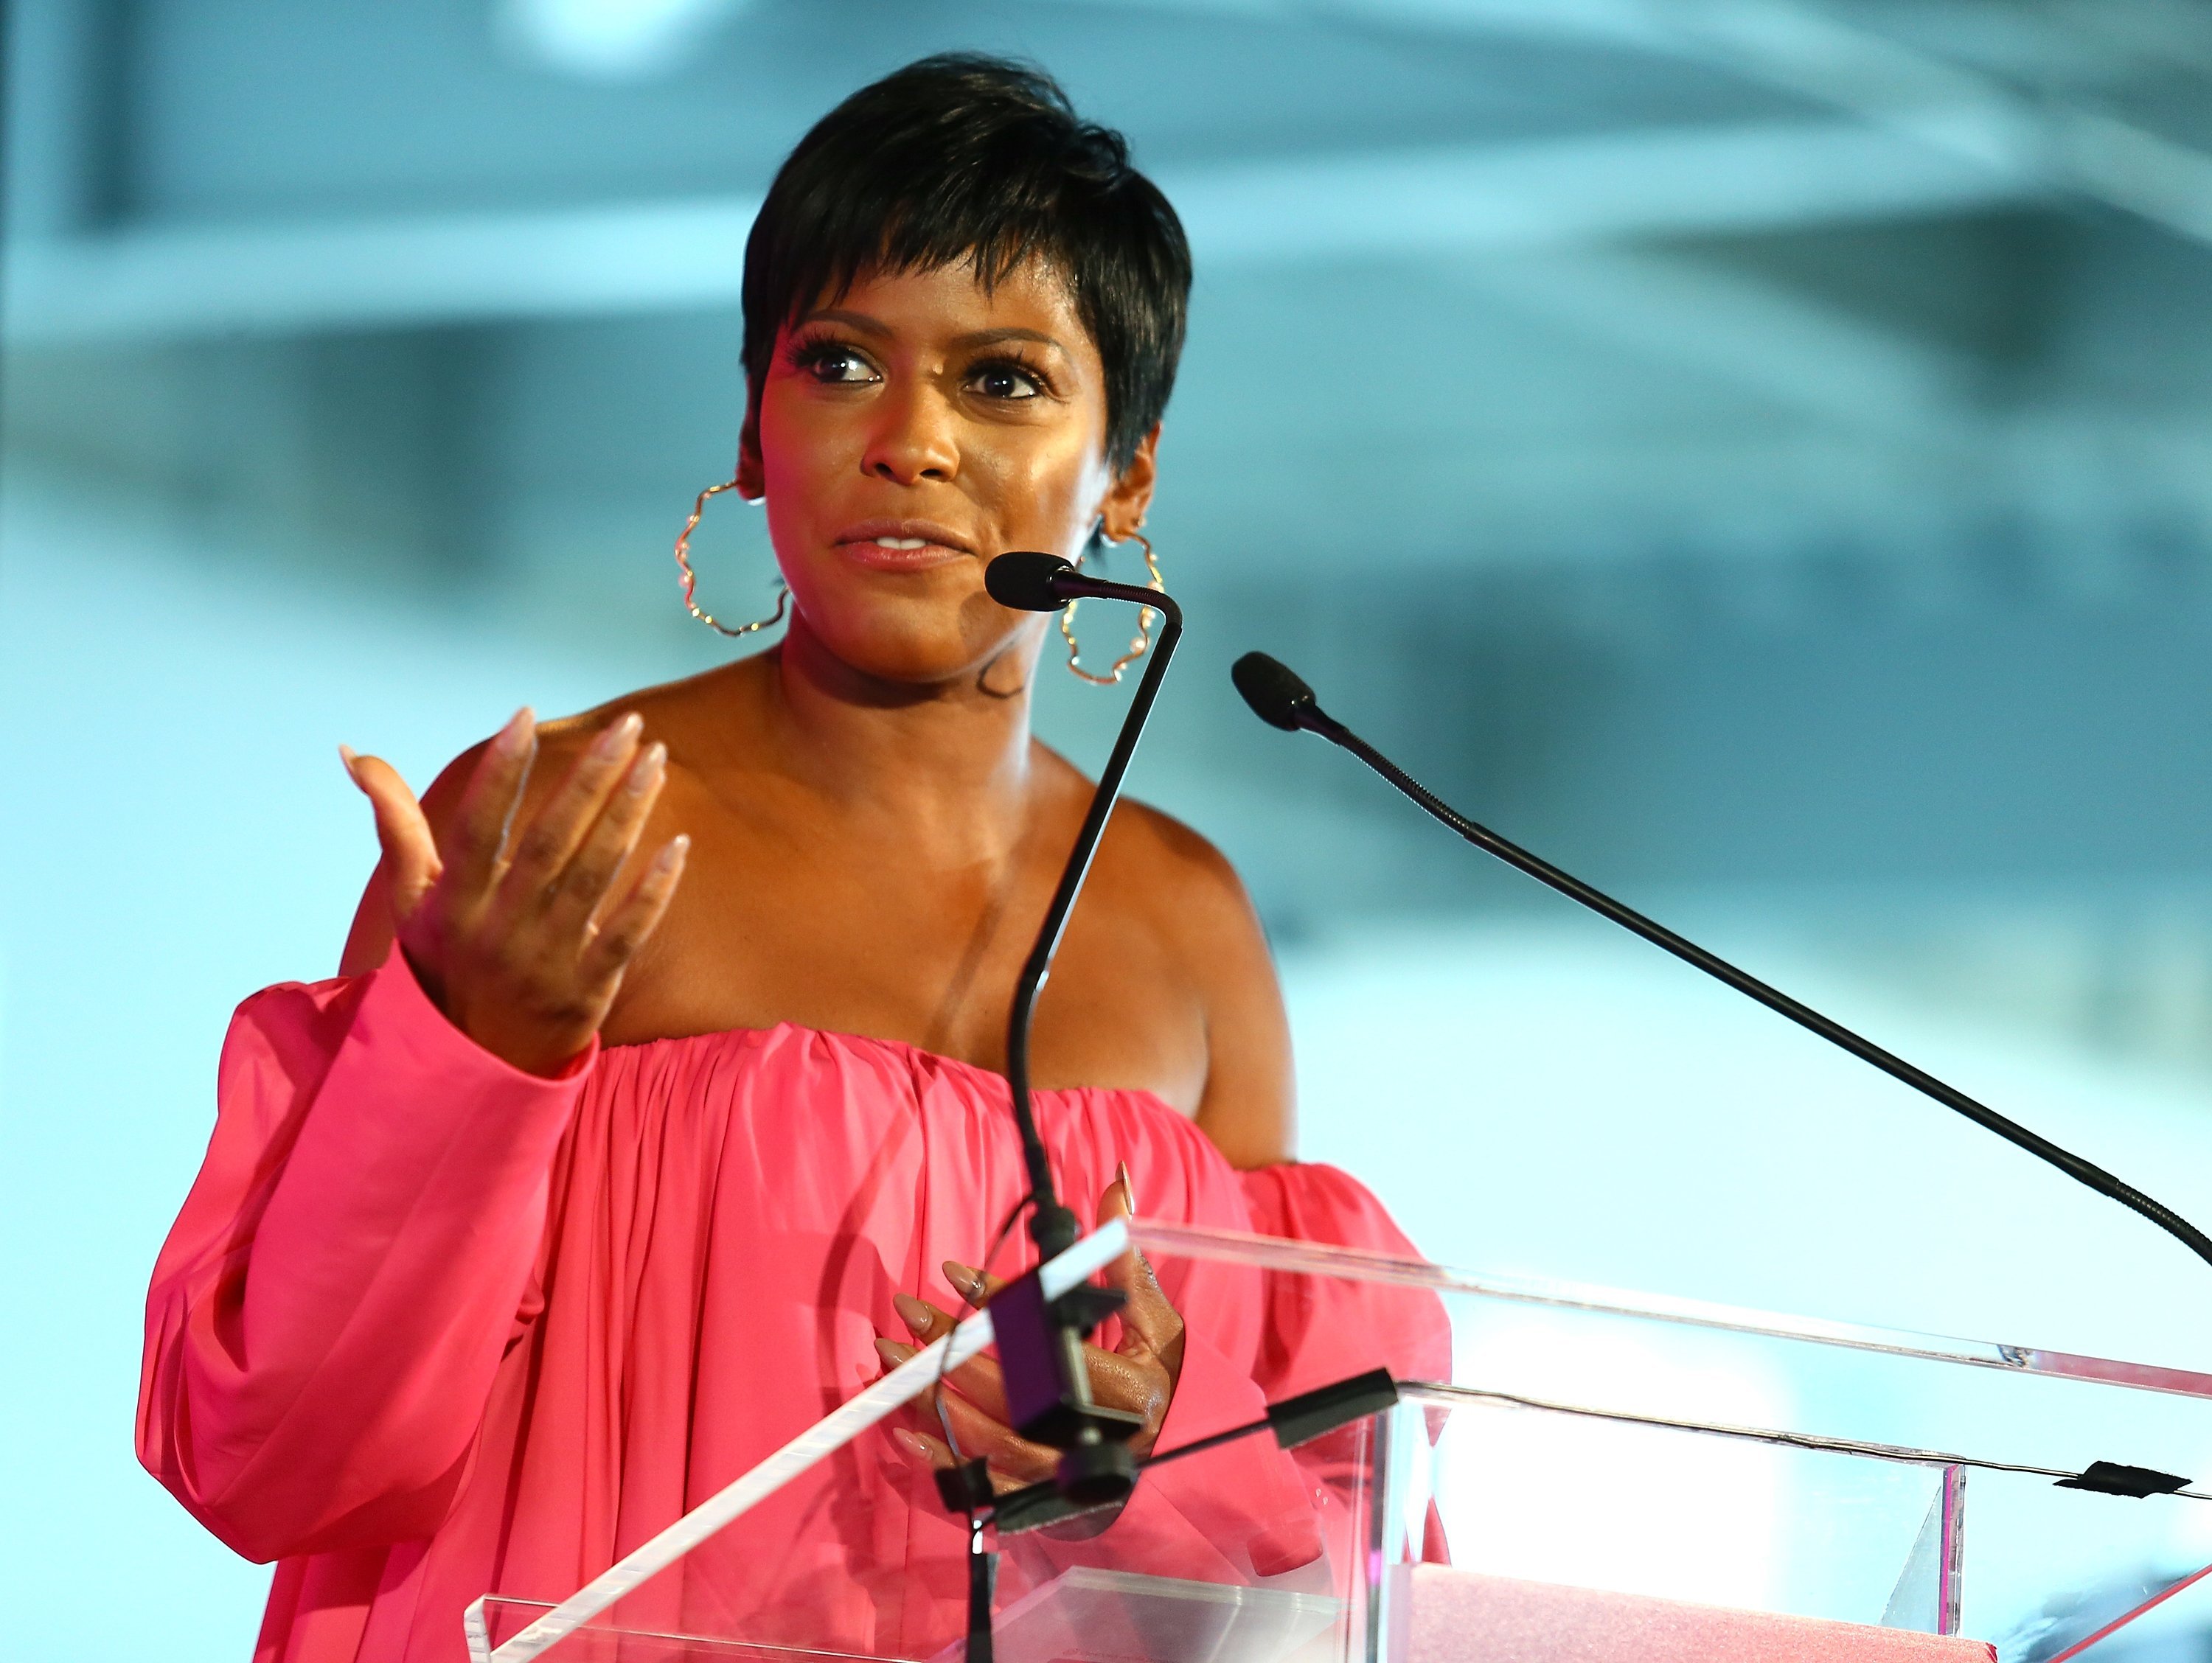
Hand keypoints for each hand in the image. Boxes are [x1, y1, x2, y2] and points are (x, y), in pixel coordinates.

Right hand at [341, 708, 688, 1075]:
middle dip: (589, 779)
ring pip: (593, 876)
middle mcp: (498, 930)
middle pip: (549, 842)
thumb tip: (352, 749)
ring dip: (627, 814)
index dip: (499, 772)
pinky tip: (679, 844)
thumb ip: (396, 822)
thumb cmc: (444, 963)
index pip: (476, 827)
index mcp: (453, 904)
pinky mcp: (588, 990)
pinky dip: (654, 891)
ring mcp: (545, 961)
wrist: (471, 1065)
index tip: (525, 713)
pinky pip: (627, 934)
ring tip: (655, 760)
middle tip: (627, 726)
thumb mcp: (412, 900)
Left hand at [877, 1168, 1183, 1491]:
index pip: (1049, 1344)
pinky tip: (905, 1429)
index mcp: (1124, 1389)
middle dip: (950, 1348)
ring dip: (931, 1398)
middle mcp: (1088, 1437)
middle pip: (1006, 1393)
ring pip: (984, 1440)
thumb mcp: (1154, 1320)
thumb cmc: (1161, 1378)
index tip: (954, 1274)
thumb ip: (1125, 1257)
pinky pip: (981, 1481)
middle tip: (907, 1311)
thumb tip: (1115, 1182)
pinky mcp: (1038, 1496)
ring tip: (890, 1360)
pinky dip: (940, 1457)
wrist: (1176, 1455)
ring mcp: (1060, 1473)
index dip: (1000, 1307)